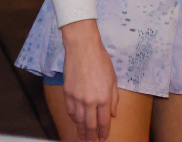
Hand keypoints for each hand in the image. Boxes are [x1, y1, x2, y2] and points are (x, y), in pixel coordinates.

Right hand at [59, 20, 118, 140]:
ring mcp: (77, 98)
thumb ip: (114, 98)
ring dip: (81, 130)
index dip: (103, 131)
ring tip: (83, 137)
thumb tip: (113, 114)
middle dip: (91, 136)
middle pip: (89, 124)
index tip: (103, 138)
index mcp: (104, 97)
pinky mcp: (67, 93)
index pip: (103, 120)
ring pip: (78, 120)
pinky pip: (70, 111)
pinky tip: (76, 122)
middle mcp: (90, 101)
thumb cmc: (101, 61)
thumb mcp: (113, 79)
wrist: (83, 49)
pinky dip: (73, 118)